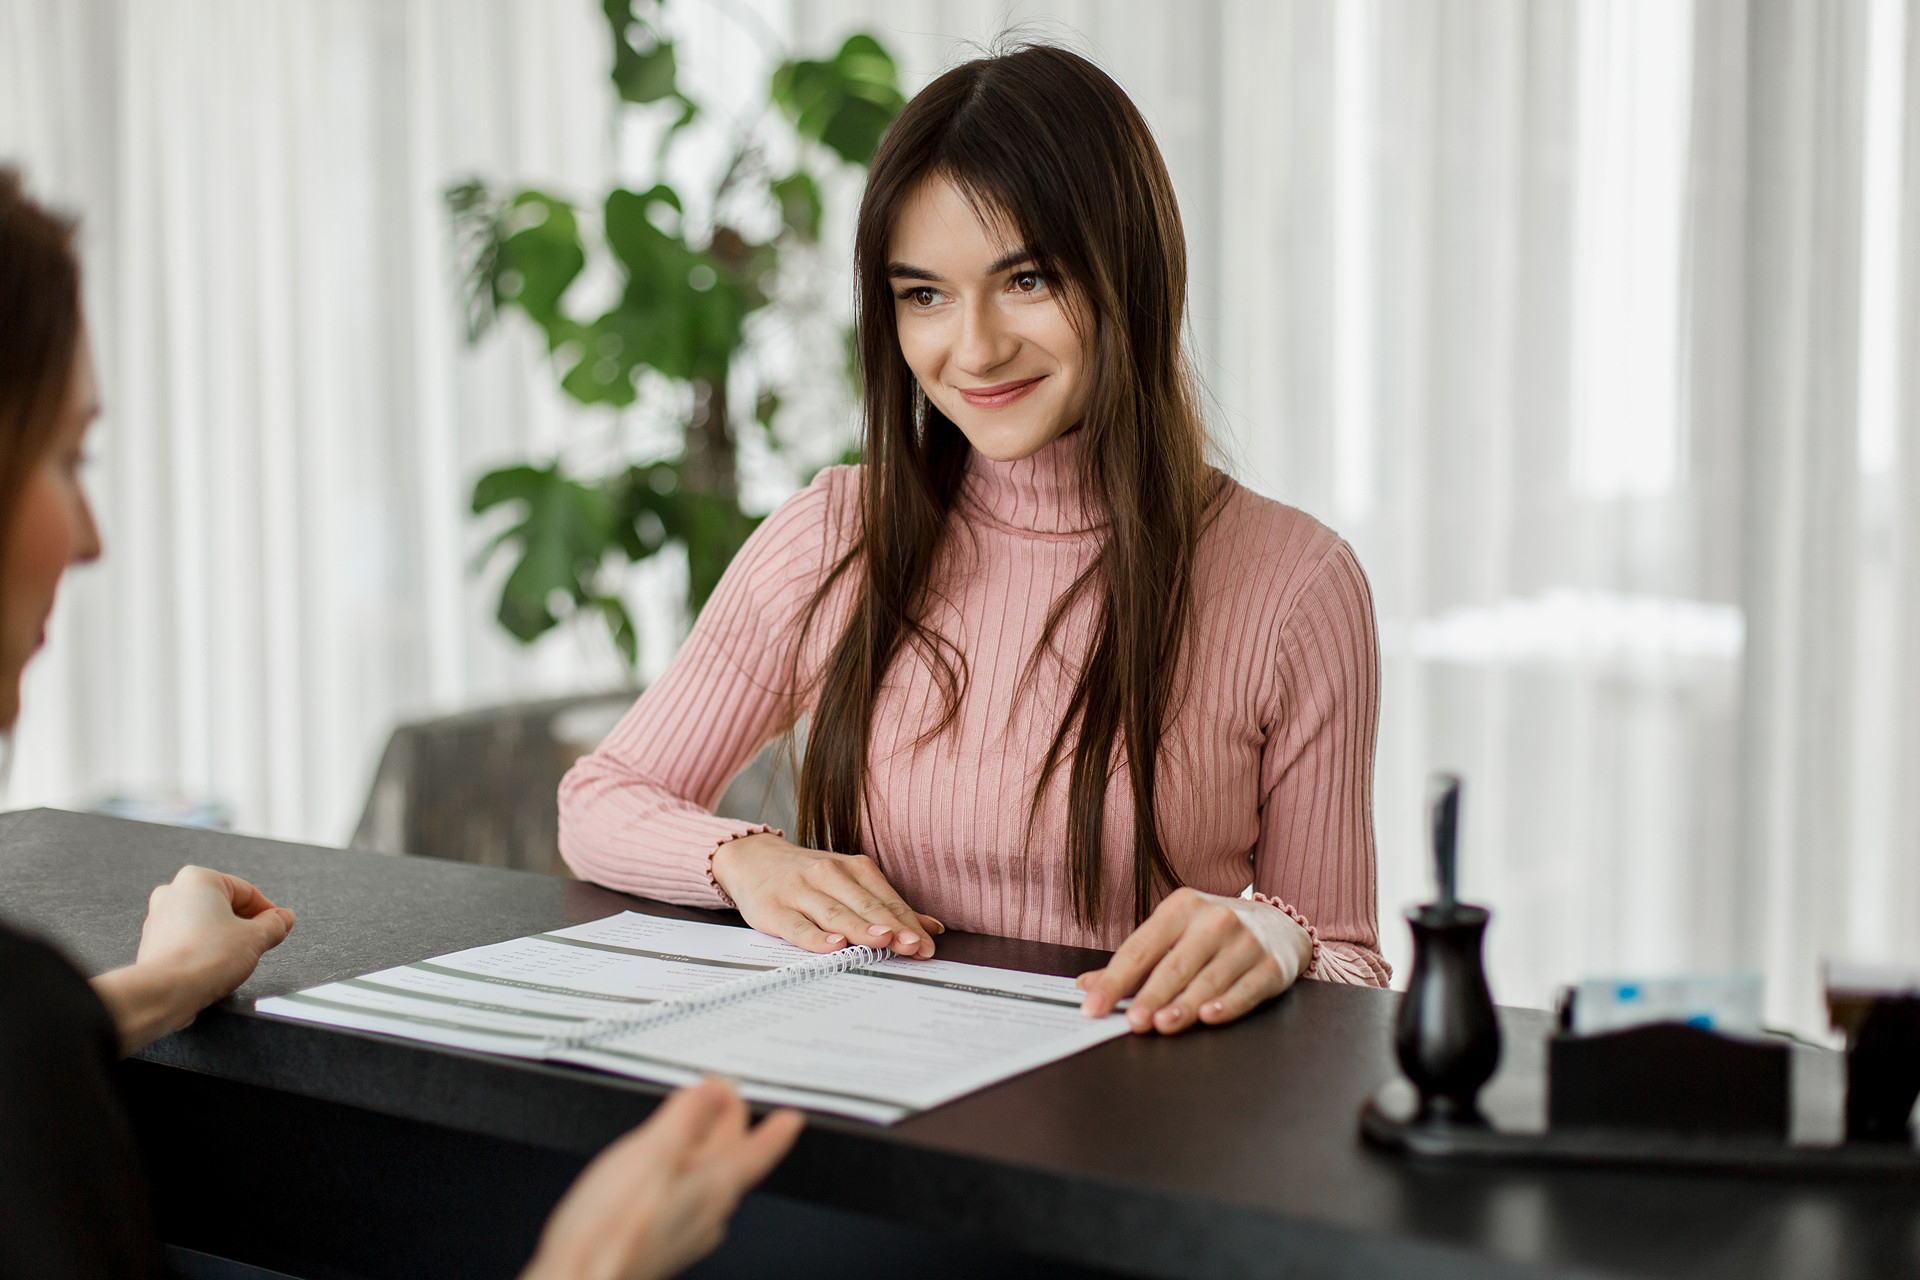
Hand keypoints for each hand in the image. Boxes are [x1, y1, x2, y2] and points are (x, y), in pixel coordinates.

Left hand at [91, 865, 295, 1053]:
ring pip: (205, 923)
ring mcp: (160, 918)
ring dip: (225, 938)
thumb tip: (283, 919)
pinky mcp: (154, 942)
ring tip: (236, 959)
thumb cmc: (203, 960)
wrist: (166, 992)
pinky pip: (189, 940)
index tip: (278, 927)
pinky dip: (204, 950)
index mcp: (199, 879)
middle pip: (225, 906)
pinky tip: (215, 967)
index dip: (268, 913)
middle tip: (260, 944)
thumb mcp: (256, 939)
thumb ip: (275, 924)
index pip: (247, 892)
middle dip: (245, 925)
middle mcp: (174, 892)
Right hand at [521, 1078, 802, 1279]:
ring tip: (687, 1125)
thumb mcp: (652, 1153)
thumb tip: (712, 1091)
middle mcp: (707, 1214)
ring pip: (704, 1181)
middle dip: (726, 1125)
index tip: (791, 1118)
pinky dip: (677, 1174)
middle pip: (730, 1161)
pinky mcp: (657, 1243)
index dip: (775, 1131)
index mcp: (714, 1187)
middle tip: (716, 1095)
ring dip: (700, 1149)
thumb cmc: (611, 1230)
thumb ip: (685, 1118)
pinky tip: (659, 1173)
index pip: (758, 1153)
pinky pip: (681, 1199)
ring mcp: (682, 1233)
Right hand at [711, 833, 943, 957]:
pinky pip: (798, 926)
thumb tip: (932, 927)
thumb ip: (887, 905)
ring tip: (884, 941)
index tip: (928, 944)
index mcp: (852, 868)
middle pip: (865, 905)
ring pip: (835, 913)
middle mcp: (828, 874)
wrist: (752, 859)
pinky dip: (817, 937)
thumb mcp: (848, 882)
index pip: (886, 899)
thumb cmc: (808, 877)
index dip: (908, 922)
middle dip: (892, 927)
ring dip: (861, 929)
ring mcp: (800, 891)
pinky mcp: (775, 909)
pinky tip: (834, 946)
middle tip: (914, 945)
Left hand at [1075, 888, 1311, 1034]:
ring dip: (1184, 1005)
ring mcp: (1246, 942)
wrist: (1279, 924)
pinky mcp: (1271, 965)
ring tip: (1162, 1024)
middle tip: (1132, 1021)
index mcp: (1182, 906)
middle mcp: (1215, 919)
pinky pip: (1246, 989)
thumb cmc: (1215, 933)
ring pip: (1208, 980)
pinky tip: (1209, 1017)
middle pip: (1174, 965)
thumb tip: (1087, 985)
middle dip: (1151, 995)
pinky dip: (1227, 1005)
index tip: (1093, 1005)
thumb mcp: (1175, 934)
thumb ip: (1134, 962)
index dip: (1115, 980)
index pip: (1140, 948)